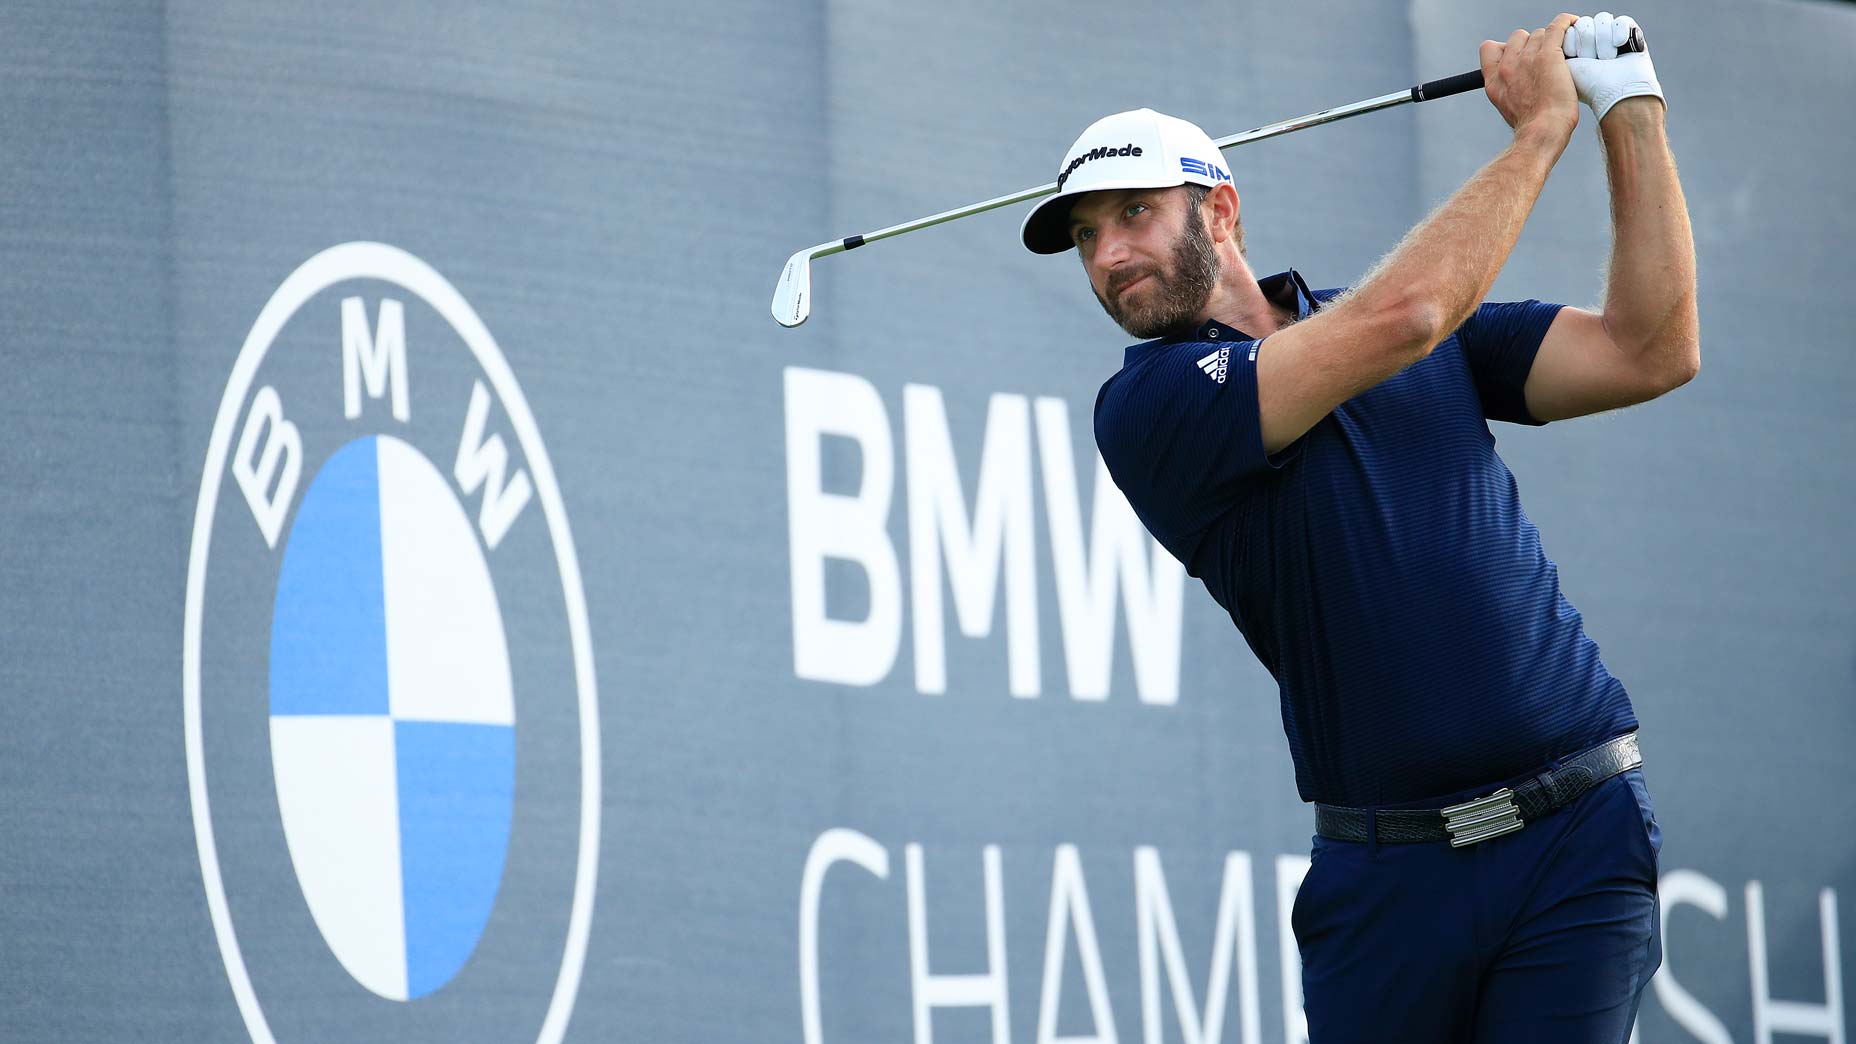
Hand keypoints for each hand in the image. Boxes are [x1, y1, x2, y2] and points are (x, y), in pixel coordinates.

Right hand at [1479, 14, 1580, 143]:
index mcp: (1494, 80)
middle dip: (1532, 44)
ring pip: (1539, 34)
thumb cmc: (1533, 125)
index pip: (1490, 48)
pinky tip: (1573, 24)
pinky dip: (1565, 23)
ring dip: (1551, 41)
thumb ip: (1509, 88)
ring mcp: (1526, 59)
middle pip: (1519, 37)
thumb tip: (1521, 82)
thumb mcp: (1508, 107)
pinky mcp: (1548, 55)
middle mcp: (1507, 66)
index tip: (1520, 57)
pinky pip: (1557, 26)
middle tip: (1546, 60)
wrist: (1542, 131)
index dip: (1506, 48)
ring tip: (1563, 56)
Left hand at [1563, 13, 1663, 123]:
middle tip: (1592, 61)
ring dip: (1603, 40)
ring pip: (1602, 20)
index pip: (1568, 27)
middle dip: (1588, 43)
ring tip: (1607, 59)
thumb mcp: (1561, 64)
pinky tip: (1620, 46)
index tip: (1575, 59)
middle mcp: (1591, 40)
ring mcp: (1611, 37)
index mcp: (1573, 47)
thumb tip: (1552, 28)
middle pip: (1584, 22)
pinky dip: (1620, 32)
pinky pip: (1621, 21)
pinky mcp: (1630, 35)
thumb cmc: (1587, 86)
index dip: (1572, 42)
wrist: (1617, 95)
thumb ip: (1552, 44)